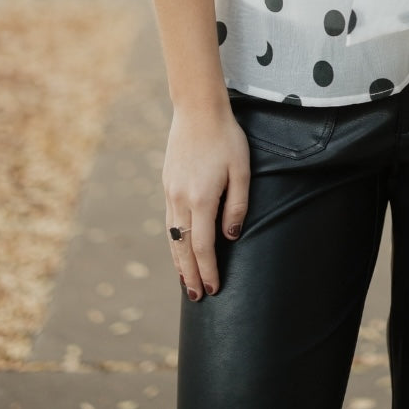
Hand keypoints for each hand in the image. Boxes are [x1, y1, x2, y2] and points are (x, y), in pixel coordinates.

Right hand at [163, 104, 250, 298]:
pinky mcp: (167, 185)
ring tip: (185, 281)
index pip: (203, 246)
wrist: (197, 110)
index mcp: (202, 199)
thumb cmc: (226, 138)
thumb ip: (237, 205)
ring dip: (178, 262)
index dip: (208, 270)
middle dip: (190, 275)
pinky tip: (178, 248)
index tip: (213, 289)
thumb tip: (230, 237)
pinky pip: (169, 222)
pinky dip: (173, 242)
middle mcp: (181, 200)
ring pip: (172, 237)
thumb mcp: (241, 170)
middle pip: (183, 248)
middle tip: (196, 298)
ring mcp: (170, 193)